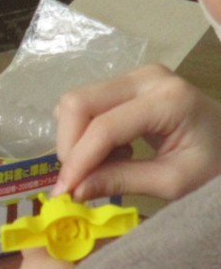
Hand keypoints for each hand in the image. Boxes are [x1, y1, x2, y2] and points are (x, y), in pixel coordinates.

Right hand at [52, 64, 220, 200]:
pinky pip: (84, 103)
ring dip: (74, 140)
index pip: (104, 128)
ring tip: (102, 164)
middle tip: (78, 179)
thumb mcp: (173, 182)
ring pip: (75, 102)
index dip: (78, 161)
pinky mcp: (125, 82)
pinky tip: (108, 150)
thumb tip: (73, 190)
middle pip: (78, 103)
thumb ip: (121, 181)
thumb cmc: (214, 166)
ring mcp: (134, 76)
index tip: (63, 192)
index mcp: (168, 100)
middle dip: (69, 146)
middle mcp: (146, 77)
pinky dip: (82, 132)